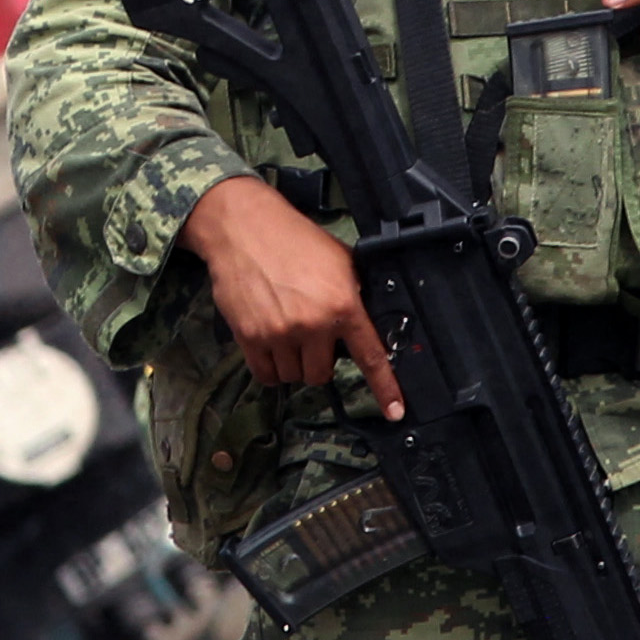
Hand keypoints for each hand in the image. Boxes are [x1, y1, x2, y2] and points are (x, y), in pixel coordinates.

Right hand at [178, 175, 403, 415]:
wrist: (244, 227)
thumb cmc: (292, 238)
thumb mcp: (339, 260)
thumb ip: (354, 294)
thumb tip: (365, 322)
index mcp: (343, 304)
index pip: (370, 356)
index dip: (385, 388)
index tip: (395, 412)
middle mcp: (314, 324)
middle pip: (322, 374)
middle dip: (317, 359)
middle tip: (309, 335)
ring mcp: (280, 333)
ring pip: (293, 376)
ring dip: (291, 362)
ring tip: (285, 331)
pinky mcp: (251, 337)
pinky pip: (266, 374)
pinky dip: (269, 367)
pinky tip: (269, 344)